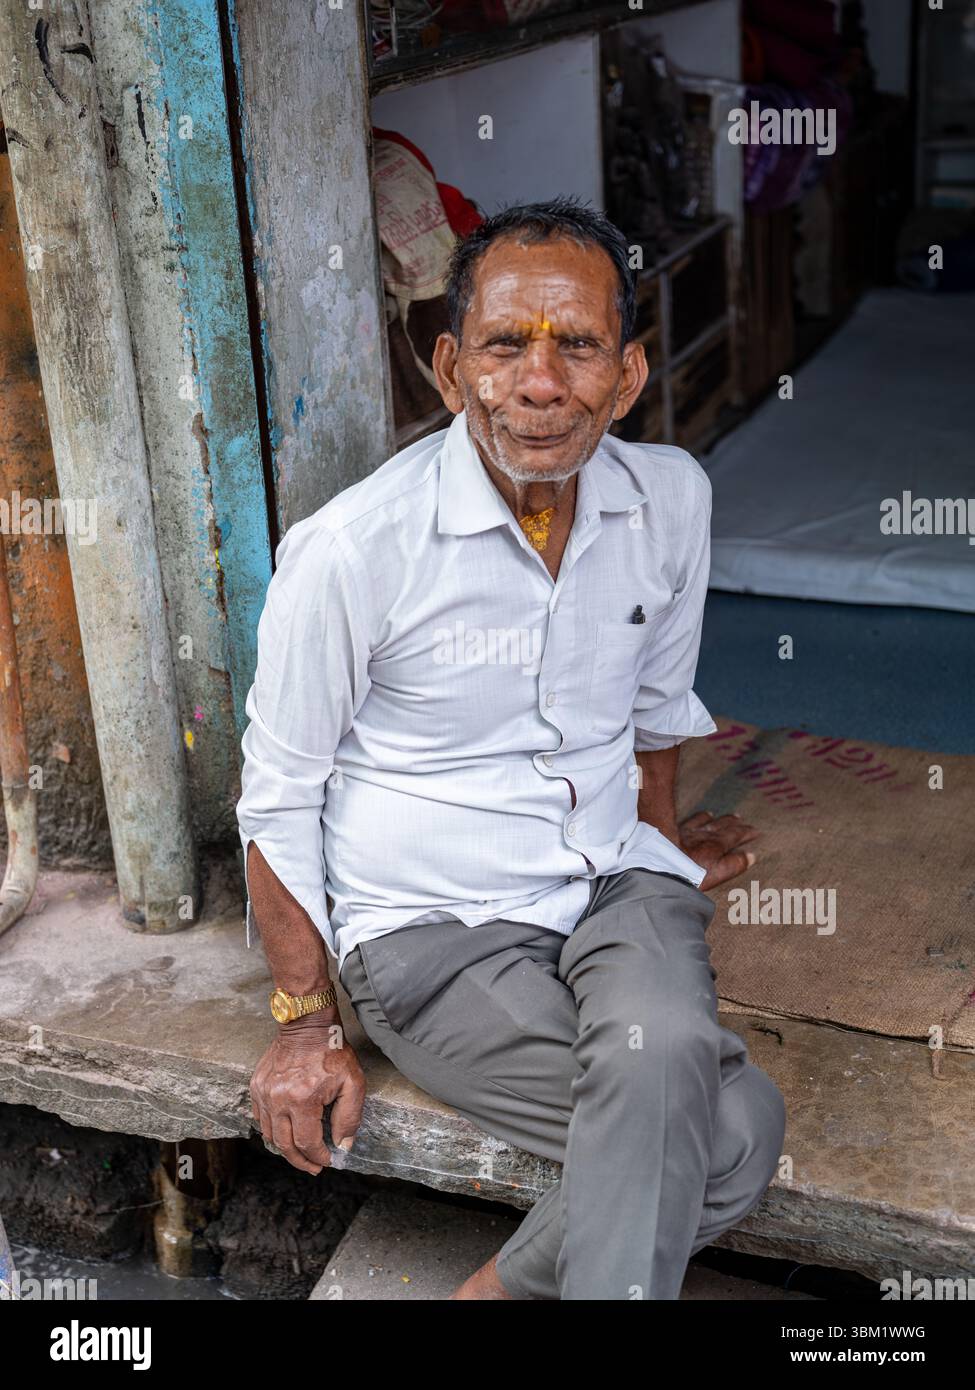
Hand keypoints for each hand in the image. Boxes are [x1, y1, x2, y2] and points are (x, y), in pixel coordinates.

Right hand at [249, 1012, 365, 1174]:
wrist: (307, 1026)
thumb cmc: (332, 1053)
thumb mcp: (353, 1083)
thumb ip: (349, 1117)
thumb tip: (343, 1145)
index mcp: (302, 1100)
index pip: (307, 1143)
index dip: (318, 1157)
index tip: (327, 1161)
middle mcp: (278, 1099)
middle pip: (285, 1145)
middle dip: (300, 1161)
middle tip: (313, 1167)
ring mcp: (264, 1093)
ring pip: (270, 1135)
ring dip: (285, 1148)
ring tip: (301, 1153)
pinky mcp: (256, 1086)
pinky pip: (260, 1118)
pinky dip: (272, 1130)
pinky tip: (285, 1131)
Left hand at [678, 810, 758, 890]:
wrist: (659, 859)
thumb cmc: (688, 871)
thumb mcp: (716, 872)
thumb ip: (734, 864)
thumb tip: (751, 856)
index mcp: (717, 845)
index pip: (736, 835)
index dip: (747, 833)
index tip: (756, 831)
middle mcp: (705, 834)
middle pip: (724, 826)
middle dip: (735, 824)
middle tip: (743, 821)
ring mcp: (691, 831)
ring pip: (710, 821)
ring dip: (721, 819)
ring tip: (729, 816)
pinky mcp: (677, 830)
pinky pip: (694, 819)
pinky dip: (702, 816)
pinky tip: (704, 814)